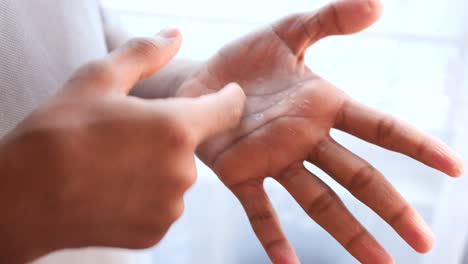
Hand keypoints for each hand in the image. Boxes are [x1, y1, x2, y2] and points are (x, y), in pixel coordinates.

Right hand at [0, 28, 244, 263]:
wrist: (23, 197)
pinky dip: (145, 197)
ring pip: (175, 178)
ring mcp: (169, 206)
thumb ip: (145, 54)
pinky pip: (162, 206)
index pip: (226, 110)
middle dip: (170, 137)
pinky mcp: (154, 232)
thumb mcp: (98, 78)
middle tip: (127, 136)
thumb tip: (174, 36)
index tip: (227, 95)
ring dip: (156, 169)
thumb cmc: (59, 132)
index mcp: (177, 128)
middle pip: (191, 146)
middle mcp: (182, 172)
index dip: (229, 99)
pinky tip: (113, 190)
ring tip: (114, 165)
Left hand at [177, 0, 464, 262]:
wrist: (199, 81)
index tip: (454, 167)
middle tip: (424, 242)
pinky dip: (273, 237)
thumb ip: (329, 19)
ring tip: (380, 262)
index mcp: (323, 107)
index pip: (379, 128)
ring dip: (348, 232)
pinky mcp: (240, 174)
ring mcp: (274, 160)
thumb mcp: (289, 31)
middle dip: (391, 207)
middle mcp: (305, 140)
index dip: (417, 145)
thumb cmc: (245, 60)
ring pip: (319, 201)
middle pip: (358, 176)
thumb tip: (378, 5)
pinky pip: (260, 210)